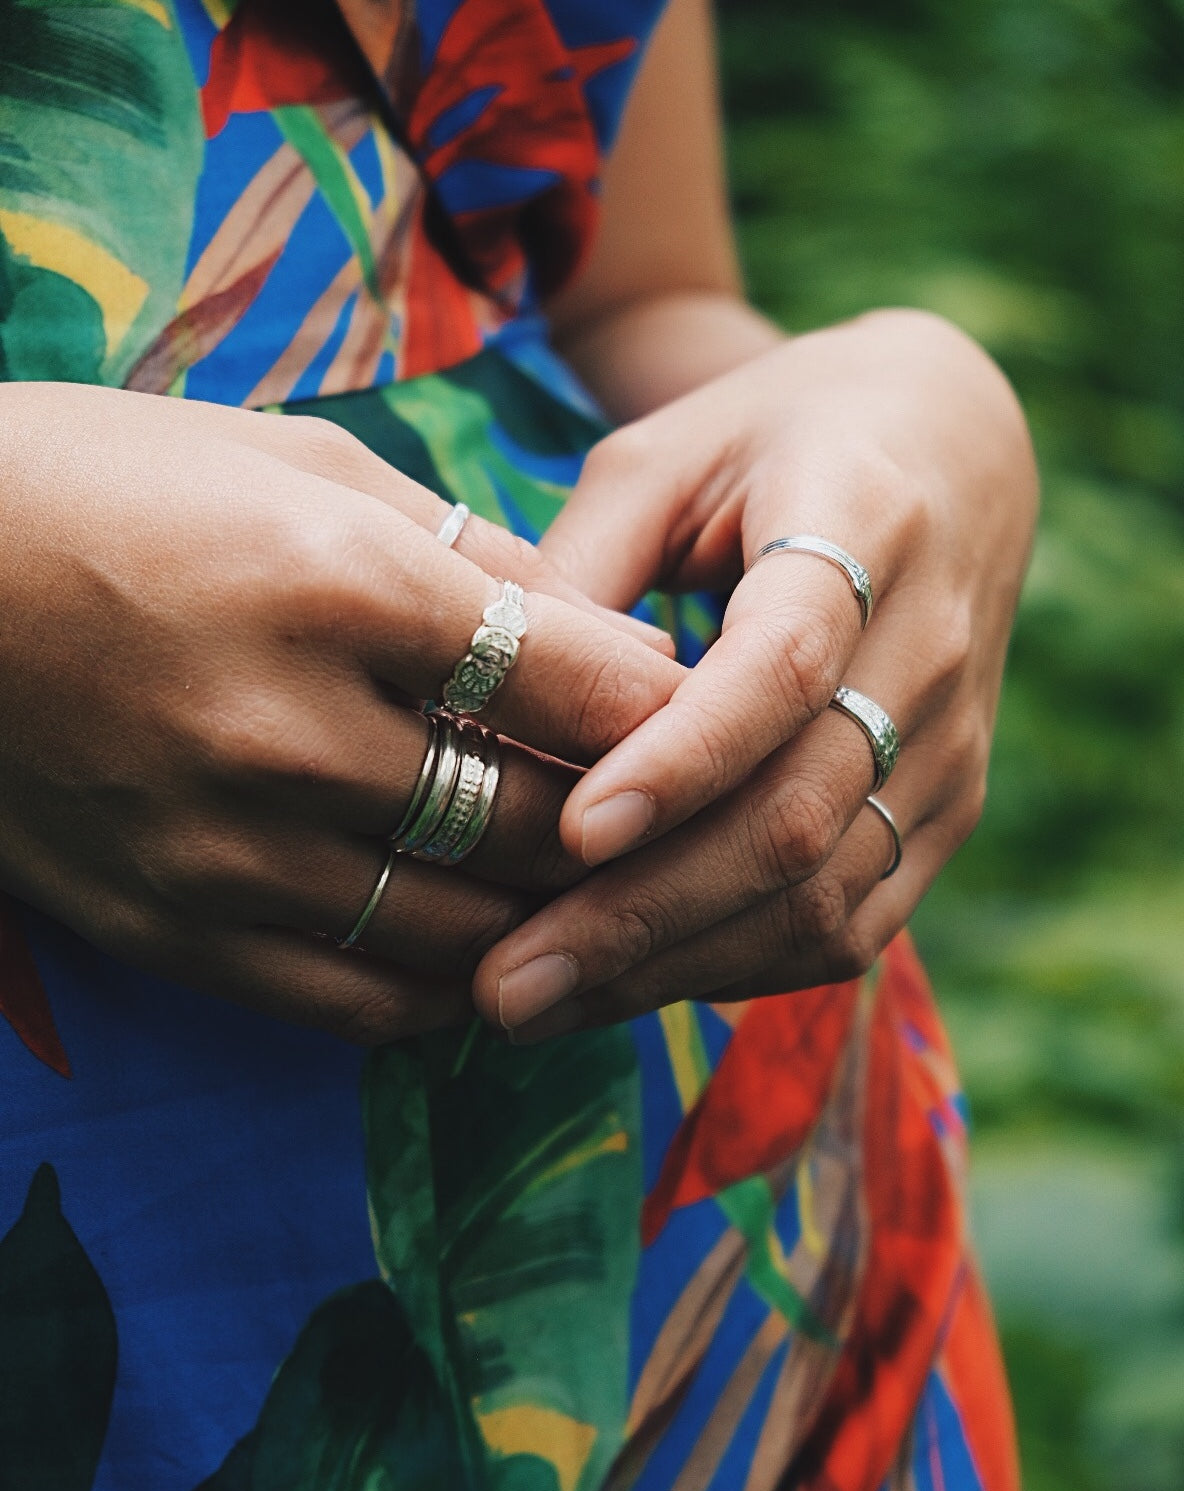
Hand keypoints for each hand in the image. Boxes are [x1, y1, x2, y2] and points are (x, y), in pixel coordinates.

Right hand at [0, 384, 680, 1041]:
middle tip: (674, 819)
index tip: (716, 723)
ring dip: (550, 921)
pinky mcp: (169, 928)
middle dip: (628, 827)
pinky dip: (449, 986)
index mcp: (335, 584)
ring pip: (466, 935)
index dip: (674, 717)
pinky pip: (359, 1002)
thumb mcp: (308, 467)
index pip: (577, 688)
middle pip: (535, 827)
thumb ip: (482, 562)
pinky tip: (484, 949)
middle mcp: (284, 732)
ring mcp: (221, 850)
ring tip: (588, 891)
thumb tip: (628, 653)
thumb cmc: (121, 486)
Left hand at [472, 309, 1038, 1036]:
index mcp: (866, 525)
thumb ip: (579, 567)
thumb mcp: (665, 454)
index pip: (781, 668)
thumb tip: (479, 709)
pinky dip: (733, 969)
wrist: (952, 449)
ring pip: (823, 897)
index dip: (682, 760)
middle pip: (796, 815)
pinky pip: (851, 925)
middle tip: (499, 985)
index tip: (571, 832)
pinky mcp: (947, 814)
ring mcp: (955, 749)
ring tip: (532, 1007)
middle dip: (641, 914)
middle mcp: (933, 652)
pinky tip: (621, 987)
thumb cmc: (774, 439)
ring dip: (672, 967)